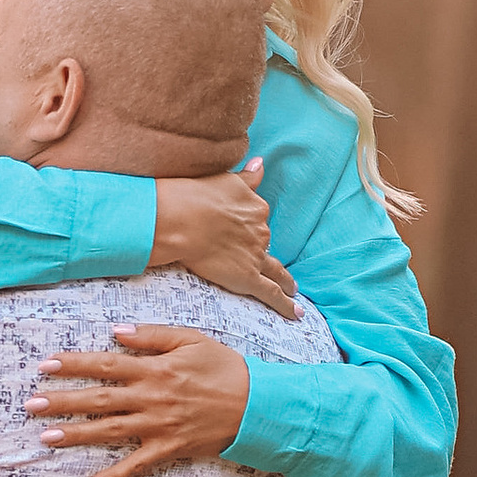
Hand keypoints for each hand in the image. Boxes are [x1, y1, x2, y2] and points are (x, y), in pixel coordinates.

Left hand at [28, 324, 253, 476]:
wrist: (257, 404)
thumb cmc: (225, 368)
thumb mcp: (191, 339)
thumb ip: (153, 336)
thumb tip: (116, 331)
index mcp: (154, 369)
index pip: (106, 364)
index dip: (74, 365)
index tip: (45, 366)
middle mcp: (151, 397)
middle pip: (99, 399)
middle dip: (63, 401)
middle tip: (31, 404)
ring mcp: (158, 426)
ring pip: (109, 431)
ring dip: (76, 435)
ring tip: (45, 438)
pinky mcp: (169, 449)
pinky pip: (137, 465)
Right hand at [149, 159, 297, 314]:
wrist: (180, 218)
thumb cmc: (195, 196)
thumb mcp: (225, 178)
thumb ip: (247, 176)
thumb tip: (261, 163)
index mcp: (255, 207)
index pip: (257, 219)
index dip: (251, 227)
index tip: (248, 233)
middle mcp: (260, 231)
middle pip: (264, 243)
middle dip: (262, 253)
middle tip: (258, 262)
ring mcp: (256, 255)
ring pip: (276, 270)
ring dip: (286, 281)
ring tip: (293, 290)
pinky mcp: (248, 277)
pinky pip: (272, 293)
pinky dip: (286, 305)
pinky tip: (296, 314)